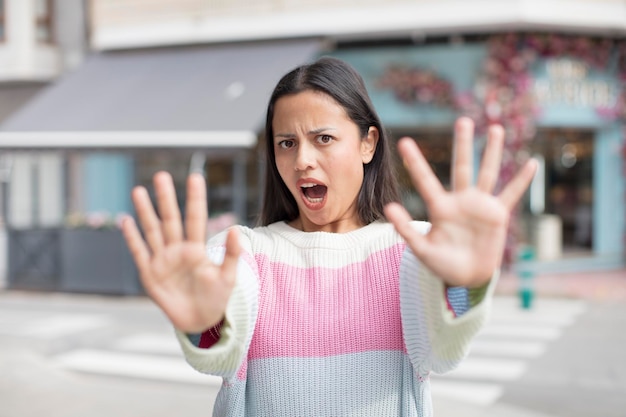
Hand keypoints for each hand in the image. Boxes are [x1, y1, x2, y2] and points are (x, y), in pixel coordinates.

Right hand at [121, 171, 240, 332]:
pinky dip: (132, 238)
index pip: (196, 218)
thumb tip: (235, 229)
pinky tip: (125, 220)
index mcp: (197, 248)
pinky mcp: (150, 275)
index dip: (195, 199)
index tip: (195, 177)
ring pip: (152, 231)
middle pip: (171, 219)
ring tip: (138, 190)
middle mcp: (178, 249)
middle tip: (161, 175)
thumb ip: (231, 254)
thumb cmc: (217, 297)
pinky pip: (140, 253)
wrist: (201, 321)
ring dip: (145, 212)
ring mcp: (162, 260)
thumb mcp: (228, 277)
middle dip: (166, 198)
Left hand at [384, 117, 536, 287]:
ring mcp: (480, 205)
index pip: (425, 180)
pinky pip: (511, 195)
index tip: (404, 142)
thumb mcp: (421, 249)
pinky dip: (521, 180)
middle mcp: (460, 200)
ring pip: (487, 173)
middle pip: (462, 167)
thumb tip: (388, 207)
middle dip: (462, 145)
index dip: (415, 162)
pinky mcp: (498, 215)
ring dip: (492, 152)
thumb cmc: (441, 264)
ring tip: (494, 129)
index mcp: (440, 207)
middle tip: (463, 121)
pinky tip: (532, 163)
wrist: (466, 277)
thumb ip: (406, 229)